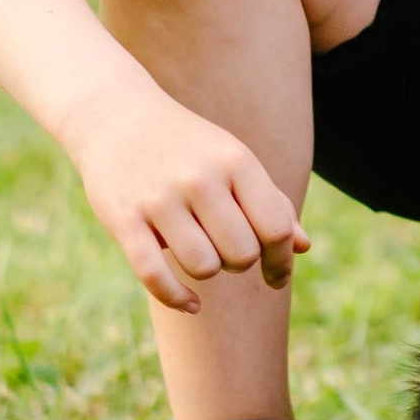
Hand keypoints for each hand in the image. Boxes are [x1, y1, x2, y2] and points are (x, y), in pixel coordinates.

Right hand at [65, 75, 309, 312]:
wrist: (116, 116)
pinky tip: (192, 303)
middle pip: (242, 254)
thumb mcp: (234, 161)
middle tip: (227, 250)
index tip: (276, 275)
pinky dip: (178, 298)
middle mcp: (200, 179)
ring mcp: (160, 199)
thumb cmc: (188, 146)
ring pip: (204, 267)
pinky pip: (155, 276)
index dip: (282, 260)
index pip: (275, 228)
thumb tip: (303, 247)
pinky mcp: (124, 220)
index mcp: (235, 161)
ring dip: (207, 270)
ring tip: (201, 252)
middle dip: (241, 262)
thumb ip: (270, 202)